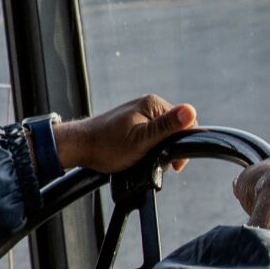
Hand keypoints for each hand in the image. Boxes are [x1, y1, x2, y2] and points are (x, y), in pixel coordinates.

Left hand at [55, 95, 198, 173]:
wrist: (79, 147)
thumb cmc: (106, 146)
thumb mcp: (141, 141)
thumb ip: (166, 127)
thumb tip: (190, 111)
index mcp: (154, 104)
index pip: (186, 123)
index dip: (183, 145)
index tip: (173, 164)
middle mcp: (148, 105)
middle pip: (175, 130)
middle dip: (170, 149)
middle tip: (154, 163)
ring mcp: (140, 114)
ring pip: (164, 135)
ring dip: (159, 151)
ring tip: (142, 160)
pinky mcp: (133, 123)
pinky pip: (151, 136)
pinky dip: (149, 149)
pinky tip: (138, 156)